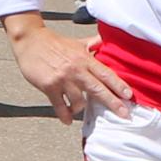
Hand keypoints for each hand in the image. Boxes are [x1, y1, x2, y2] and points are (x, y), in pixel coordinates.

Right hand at [7, 15, 133, 123]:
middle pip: (97, 89)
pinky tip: (67, 120)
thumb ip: (92, 44)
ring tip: (78, 110)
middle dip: (112, 103)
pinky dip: (65, 115)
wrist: (30, 40)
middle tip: (124, 114)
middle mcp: (76, 69)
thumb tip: (104, 41)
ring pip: (79, 101)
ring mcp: (62, 79)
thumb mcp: (76, 42)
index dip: (118, 85)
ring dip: (80, 109)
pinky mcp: (49, 86)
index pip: (105, 73)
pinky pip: (60, 106)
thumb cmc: (54, 42)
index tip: (129, 96)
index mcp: (84, 58)